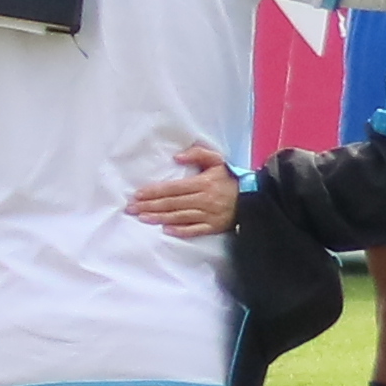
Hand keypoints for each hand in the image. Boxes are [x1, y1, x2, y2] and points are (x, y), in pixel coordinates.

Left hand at [122, 144, 238, 236]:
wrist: (253, 197)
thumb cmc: (231, 178)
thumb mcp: (217, 160)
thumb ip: (198, 154)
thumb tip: (177, 157)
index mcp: (202, 183)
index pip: (173, 188)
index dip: (154, 192)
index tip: (138, 194)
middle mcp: (203, 200)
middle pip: (172, 203)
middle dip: (150, 206)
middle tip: (131, 208)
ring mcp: (208, 215)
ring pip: (179, 217)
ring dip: (159, 218)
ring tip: (142, 218)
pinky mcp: (213, 226)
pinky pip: (194, 230)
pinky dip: (180, 231)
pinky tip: (165, 230)